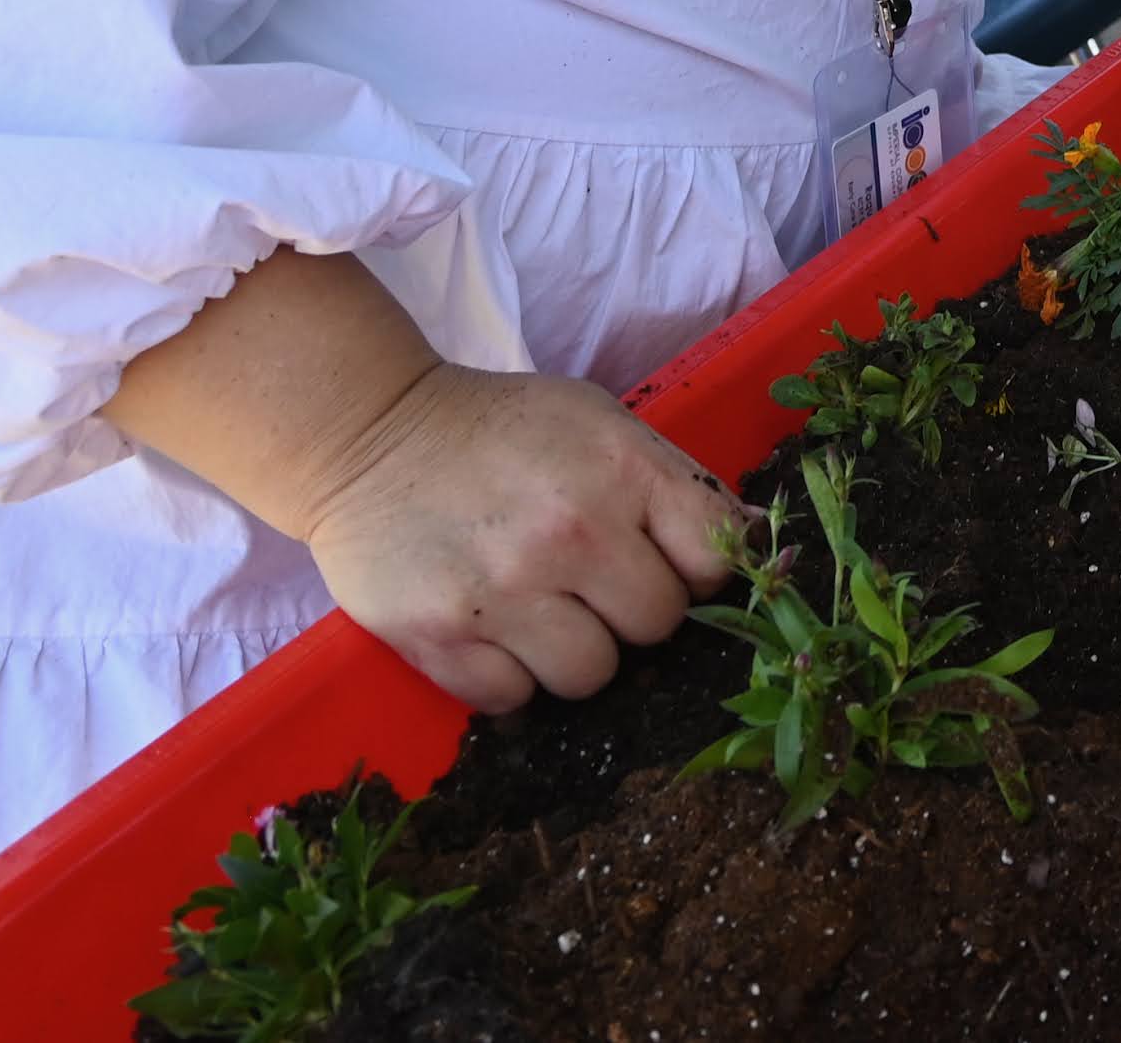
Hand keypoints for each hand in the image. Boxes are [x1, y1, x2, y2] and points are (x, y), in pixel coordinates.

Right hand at [292, 362, 743, 713]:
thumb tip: (751, 536)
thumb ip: (671, 483)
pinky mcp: (439, 639)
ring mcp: (503, 593)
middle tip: (588, 581)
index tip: (660, 560)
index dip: (695, 568)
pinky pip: (513, 698)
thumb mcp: (599, 423)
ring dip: (572, 651)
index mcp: (622, 471)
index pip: (713, 557)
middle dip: (631, 609)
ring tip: (537, 606)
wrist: (369, 434)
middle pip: (656, 625)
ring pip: (591, 675)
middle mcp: (570, 534)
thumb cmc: (500, 430)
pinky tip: (489, 628)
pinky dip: (507, 674)